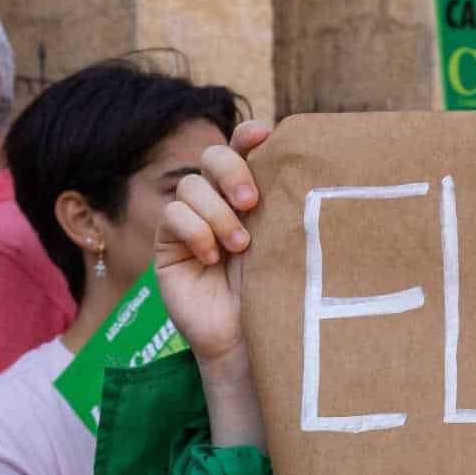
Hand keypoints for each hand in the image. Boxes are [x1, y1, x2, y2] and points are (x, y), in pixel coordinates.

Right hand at [157, 120, 273, 372]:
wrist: (253, 340)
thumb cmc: (280, 293)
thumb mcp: (288, 243)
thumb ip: (287, 205)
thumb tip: (307, 165)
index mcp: (254, 195)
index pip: (244, 150)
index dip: (248, 135)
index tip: (264, 134)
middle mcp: (221, 202)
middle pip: (213, 156)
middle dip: (231, 171)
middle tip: (251, 202)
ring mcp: (192, 221)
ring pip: (191, 185)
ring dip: (217, 212)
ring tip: (241, 247)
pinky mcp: (168, 244)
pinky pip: (172, 215)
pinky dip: (195, 231)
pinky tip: (212, 258)